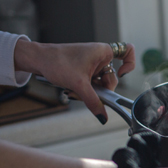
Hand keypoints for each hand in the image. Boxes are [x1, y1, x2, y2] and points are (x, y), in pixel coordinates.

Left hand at [14, 40, 135, 122]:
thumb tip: (103, 116)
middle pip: (112, 78)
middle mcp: (100, 56)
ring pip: (101, 83)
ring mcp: (92, 64)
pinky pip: (92, 83)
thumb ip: (93, 102)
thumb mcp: (78, 85)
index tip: (122, 75)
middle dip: (101, 89)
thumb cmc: (57, 61)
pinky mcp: (85, 70)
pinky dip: (85, 89)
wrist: (37, 60)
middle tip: (89, 93)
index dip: (130, 64)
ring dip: (90, 91)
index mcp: (103, 52)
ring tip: (75, 90)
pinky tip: (73, 89)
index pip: (128, 51)